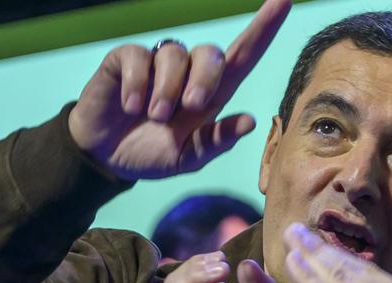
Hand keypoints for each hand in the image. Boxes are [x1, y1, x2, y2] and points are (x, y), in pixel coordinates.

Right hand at [68, 0, 290, 179]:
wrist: (106, 158)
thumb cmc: (153, 153)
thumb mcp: (187, 158)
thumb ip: (216, 142)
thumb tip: (250, 120)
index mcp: (212, 94)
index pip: (244, 56)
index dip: (264, 28)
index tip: (284, 1)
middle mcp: (188, 72)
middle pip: (213, 53)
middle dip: (205, 80)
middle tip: (190, 108)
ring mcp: (157, 63)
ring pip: (175, 54)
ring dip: (167, 89)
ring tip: (154, 116)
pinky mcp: (126, 59)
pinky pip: (139, 56)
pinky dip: (138, 84)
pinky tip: (131, 106)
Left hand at [282, 224, 391, 282]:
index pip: (375, 278)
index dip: (347, 261)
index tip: (327, 250)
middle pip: (354, 270)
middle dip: (325, 249)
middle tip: (301, 231)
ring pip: (337, 278)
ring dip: (311, 255)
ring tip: (291, 237)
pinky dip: (307, 277)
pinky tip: (291, 263)